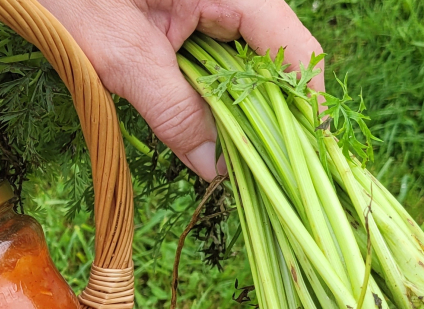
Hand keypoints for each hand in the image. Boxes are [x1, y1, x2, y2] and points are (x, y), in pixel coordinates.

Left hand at [36, 0, 321, 179]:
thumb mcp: (120, 54)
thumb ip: (173, 109)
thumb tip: (216, 166)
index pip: (293, 48)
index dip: (303, 106)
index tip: (300, 160)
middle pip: (274, 61)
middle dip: (266, 119)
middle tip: (256, 176)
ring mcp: (207, 6)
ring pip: (243, 67)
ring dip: (234, 115)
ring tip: (228, 163)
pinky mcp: (182, 18)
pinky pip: (212, 64)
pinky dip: (207, 100)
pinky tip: (199, 133)